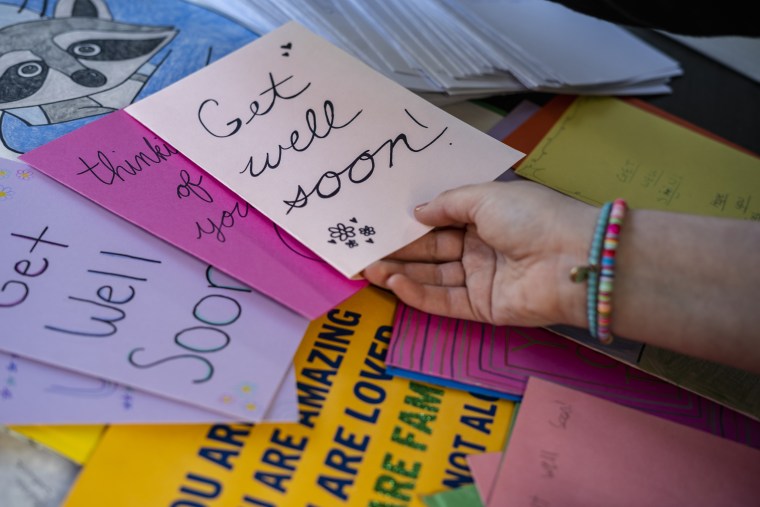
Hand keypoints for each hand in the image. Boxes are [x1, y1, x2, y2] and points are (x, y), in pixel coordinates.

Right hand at [363, 180, 596, 326]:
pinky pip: (445, 301)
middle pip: (432, 252)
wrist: (571, 259)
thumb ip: (447, 204)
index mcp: (485, 219)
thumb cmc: (531, 217)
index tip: (379, 226)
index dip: (411, 227)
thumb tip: (417, 212)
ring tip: (369, 269)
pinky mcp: (482, 308)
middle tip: (363, 252)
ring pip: (433, 278)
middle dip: (399, 252)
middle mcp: (481, 249)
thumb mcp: (486, 196)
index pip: (440, 224)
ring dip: (401, 273)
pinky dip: (419, 294)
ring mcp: (481, 280)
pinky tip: (396, 284)